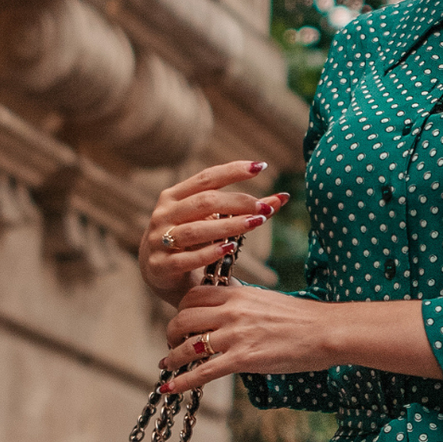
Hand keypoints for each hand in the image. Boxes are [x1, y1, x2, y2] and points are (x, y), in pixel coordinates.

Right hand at [140, 160, 288, 299]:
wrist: (160, 274)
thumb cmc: (193, 242)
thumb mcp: (213, 222)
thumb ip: (244, 210)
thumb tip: (283, 197)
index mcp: (174, 196)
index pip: (206, 178)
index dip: (233, 171)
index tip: (260, 167)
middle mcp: (164, 214)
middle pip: (204, 202)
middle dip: (238, 202)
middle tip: (265, 208)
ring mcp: (158, 239)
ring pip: (196, 230)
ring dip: (228, 226)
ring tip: (255, 224)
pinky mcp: (161, 266)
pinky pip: (186, 258)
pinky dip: (209, 253)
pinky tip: (230, 248)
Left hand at [158, 281, 339, 392]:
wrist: (326, 331)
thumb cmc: (303, 319)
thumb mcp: (267, 300)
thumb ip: (243, 304)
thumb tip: (229, 310)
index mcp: (238, 294)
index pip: (194, 296)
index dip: (181, 309)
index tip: (182, 321)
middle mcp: (232, 312)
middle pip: (183, 318)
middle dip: (172, 333)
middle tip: (173, 344)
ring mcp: (236, 335)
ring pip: (188, 345)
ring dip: (173, 358)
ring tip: (168, 365)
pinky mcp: (243, 359)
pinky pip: (203, 372)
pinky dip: (183, 381)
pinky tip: (170, 388)